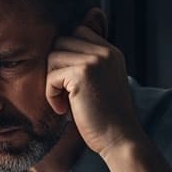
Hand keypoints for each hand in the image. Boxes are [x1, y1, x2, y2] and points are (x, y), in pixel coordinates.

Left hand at [46, 23, 142, 157]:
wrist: (120, 139)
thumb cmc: (107, 118)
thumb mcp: (103, 83)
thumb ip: (88, 66)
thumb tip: (56, 56)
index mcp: (111, 52)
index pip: (78, 33)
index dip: (66, 55)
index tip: (70, 82)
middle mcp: (104, 52)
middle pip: (62, 42)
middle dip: (56, 68)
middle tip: (65, 93)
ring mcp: (94, 61)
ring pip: (53, 57)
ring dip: (52, 81)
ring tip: (65, 102)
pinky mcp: (82, 74)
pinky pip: (51, 76)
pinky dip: (51, 94)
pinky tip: (63, 109)